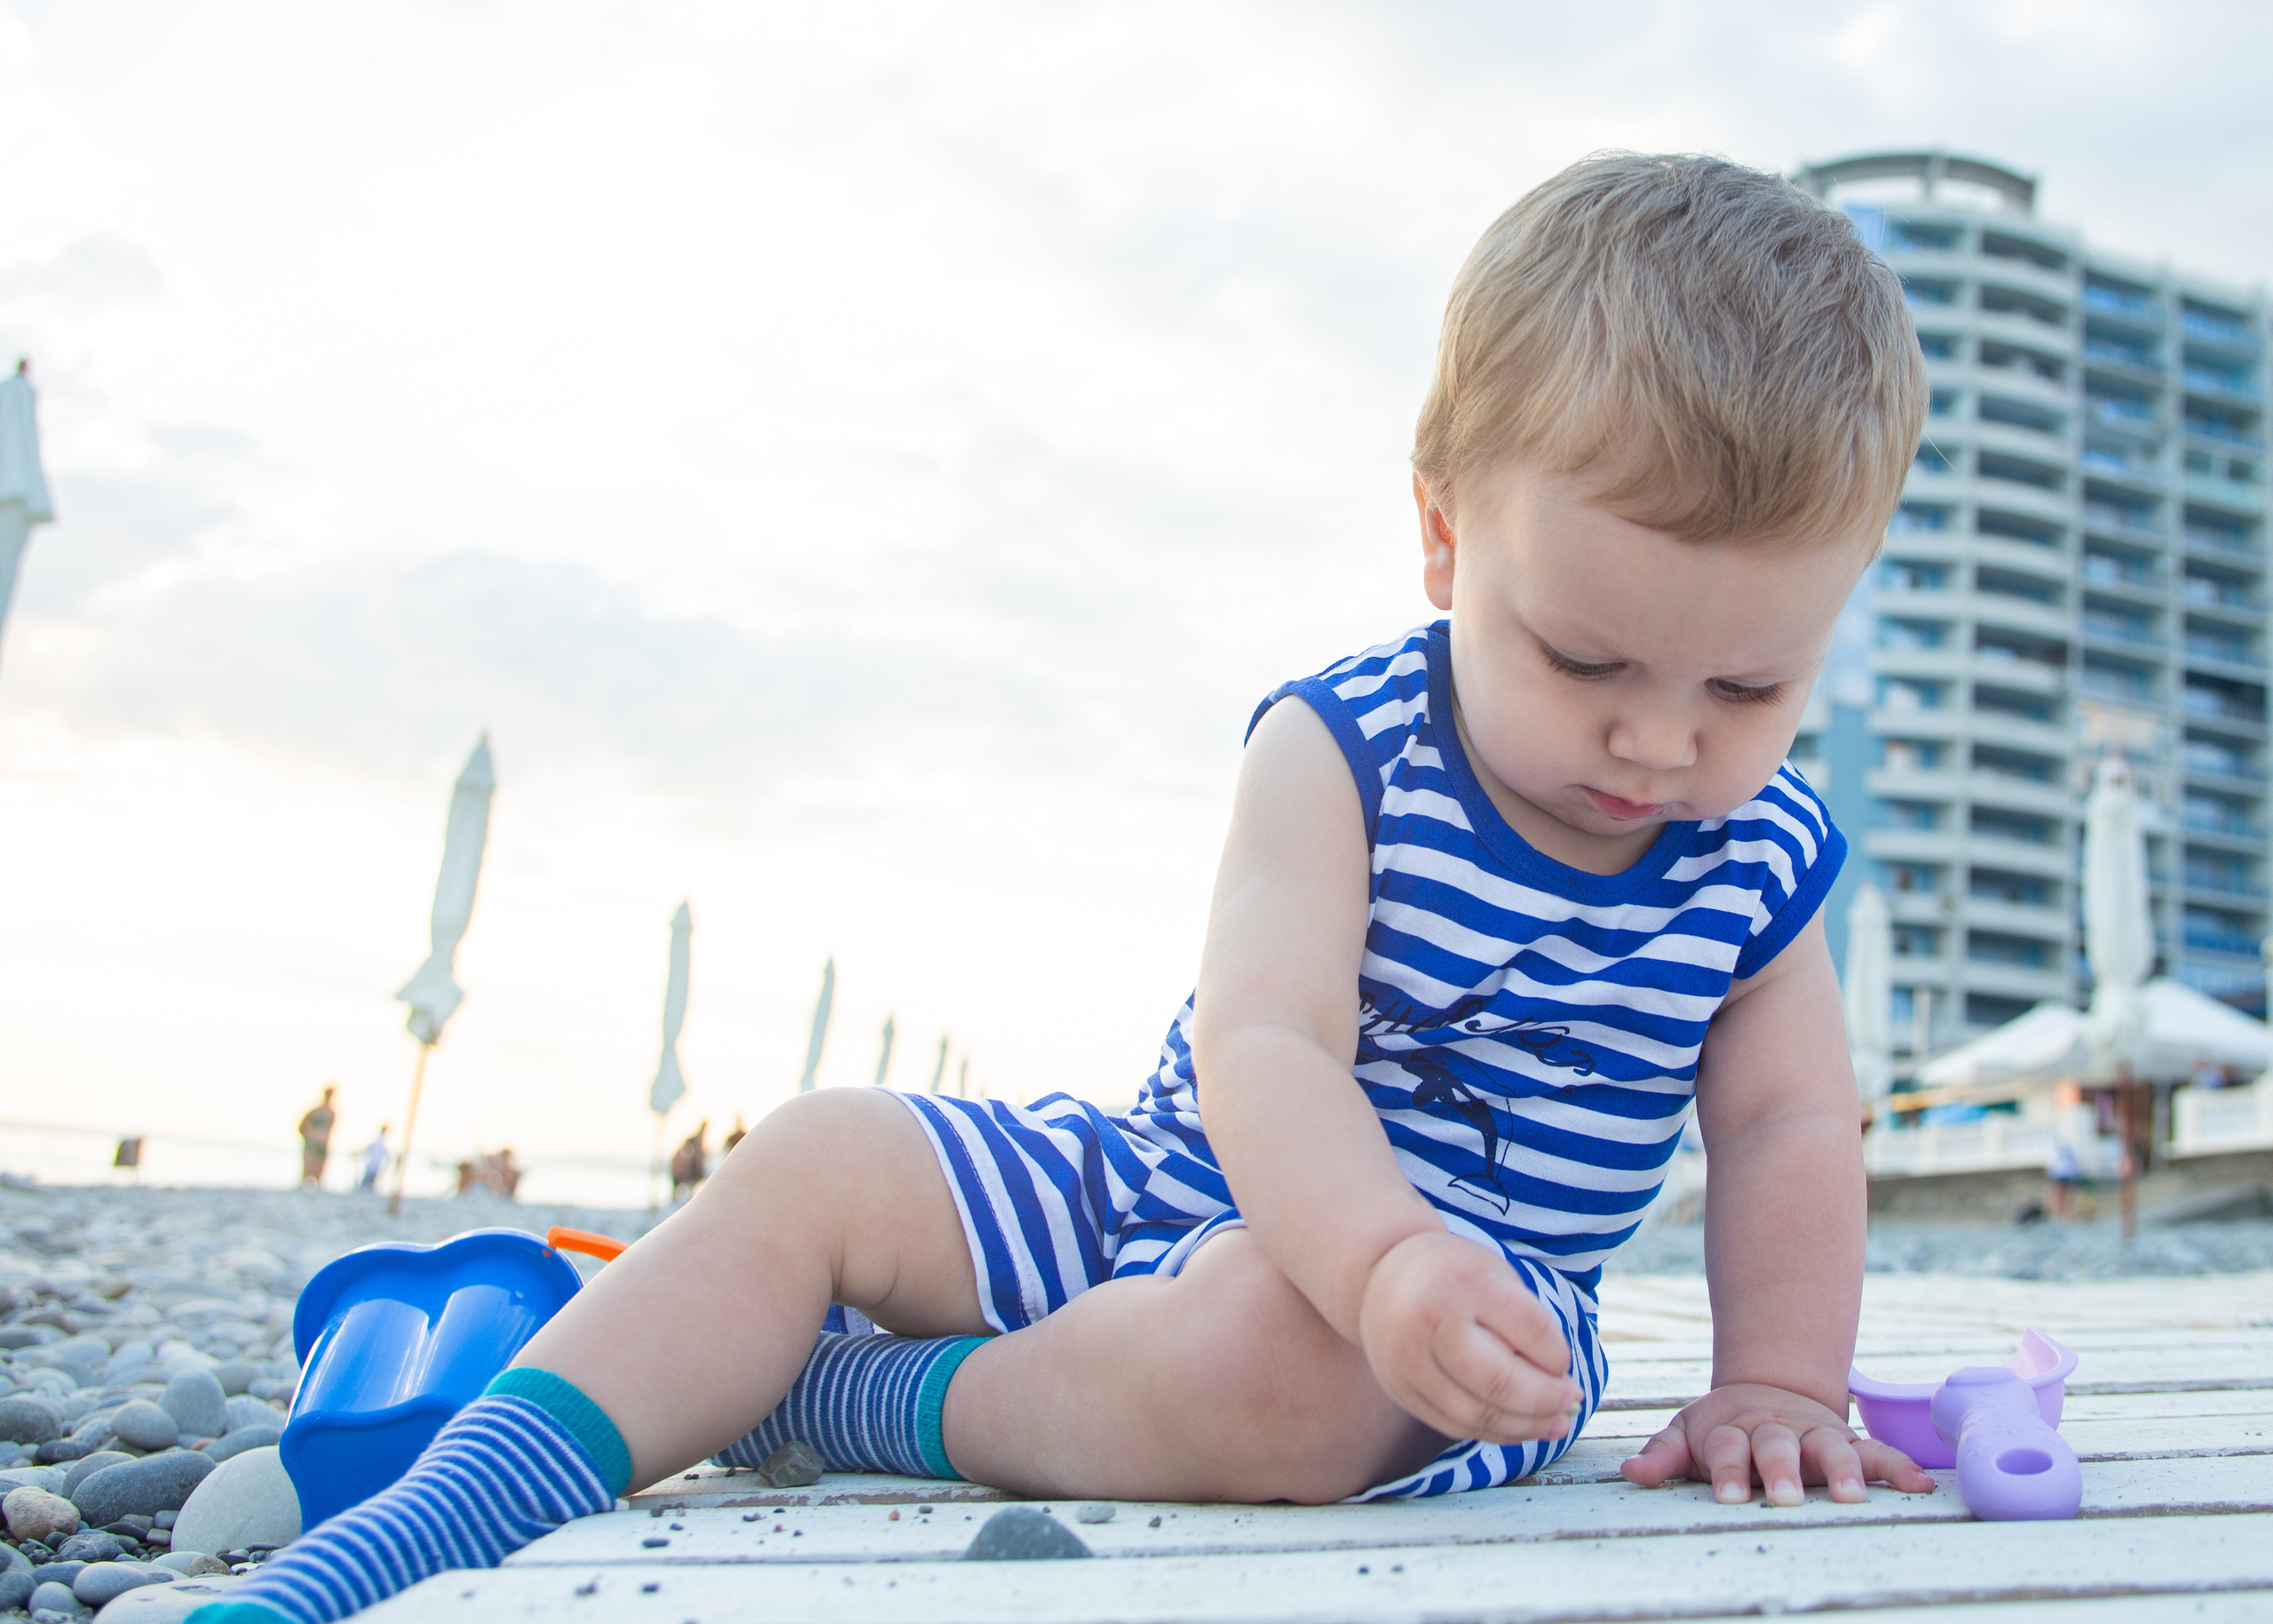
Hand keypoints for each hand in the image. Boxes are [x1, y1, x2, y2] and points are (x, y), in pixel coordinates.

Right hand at [1355, 1231, 1581, 1444]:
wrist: (1381, 1274)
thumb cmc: (1455, 1276)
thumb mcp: (1495, 1277)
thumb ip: (1529, 1325)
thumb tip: (1564, 1391)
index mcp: (1464, 1283)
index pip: (1530, 1331)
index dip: (1558, 1357)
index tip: (1564, 1362)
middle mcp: (1430, 1322)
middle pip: (1499, 1382)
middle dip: (1546, 1401)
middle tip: (1571, 1403)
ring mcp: (1409, 1361)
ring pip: (1477, 1414)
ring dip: (1526, 1427)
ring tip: (1555, 1424)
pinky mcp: (1400, 1390)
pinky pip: (1455, 1426)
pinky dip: (1495, 1433)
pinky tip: (1519, 1427)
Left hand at [1619, 1382, 1933, 1504]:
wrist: (1766, 1390)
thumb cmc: (1722, 1430)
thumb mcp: (1687, 1435)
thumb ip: (1663, 1456)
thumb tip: (1630, 1473)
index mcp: (1734, 1431)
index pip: (1729, 1448)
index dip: (1729, 1470)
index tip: (1729, 1496)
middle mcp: (1777, 1431)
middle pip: (1779, 1446)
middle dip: (1782, 1469)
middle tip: (1785, 1495)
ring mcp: (1815, 1434)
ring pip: (1831, 1447)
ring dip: (1842, 1469)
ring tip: (1853, 1495)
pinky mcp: (1847, 1442)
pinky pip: (1876, 1452)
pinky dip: (1898, 1467)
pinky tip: (1920, 1486)